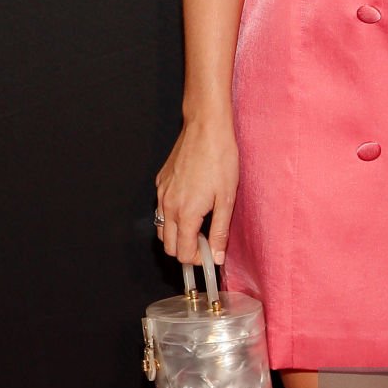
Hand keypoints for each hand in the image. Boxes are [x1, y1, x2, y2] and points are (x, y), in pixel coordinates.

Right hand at [155, 118, 239, 267]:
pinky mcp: (161, 181)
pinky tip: (191, 204)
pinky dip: (172, 216)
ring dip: (177, 234)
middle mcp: (168, 206)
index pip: (183, 253)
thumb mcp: (226, 199)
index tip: (211, 253)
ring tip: (199, 224)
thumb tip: (217, 256)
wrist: (206, 128)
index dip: (198, 259)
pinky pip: (161, 208)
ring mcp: (162, 193)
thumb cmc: (220, 159)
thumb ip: (219, 232)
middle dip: (186, 250)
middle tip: (206, 240)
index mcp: (185, 213)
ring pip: (162, 229)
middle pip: (169, 246)